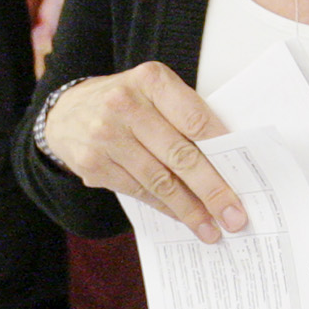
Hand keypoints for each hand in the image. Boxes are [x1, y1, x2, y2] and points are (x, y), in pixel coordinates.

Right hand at [44, 63, 249, 243]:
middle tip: (234, 215)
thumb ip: (185, 115)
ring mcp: (106, 136)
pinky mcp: (94, 164)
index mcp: (151, 80)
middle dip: (212, 190)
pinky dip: (165, 208)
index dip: (223, 150)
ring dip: (190, 209)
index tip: (244, 175)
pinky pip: (139, 192)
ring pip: (160, 181)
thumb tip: (226, 161)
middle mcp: (125, 105)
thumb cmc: (124, 102)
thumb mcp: (153, 92)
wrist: (64, 113)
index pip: (195, 119)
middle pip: (181, 155)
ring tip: (212, 228)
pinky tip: (183, 217)